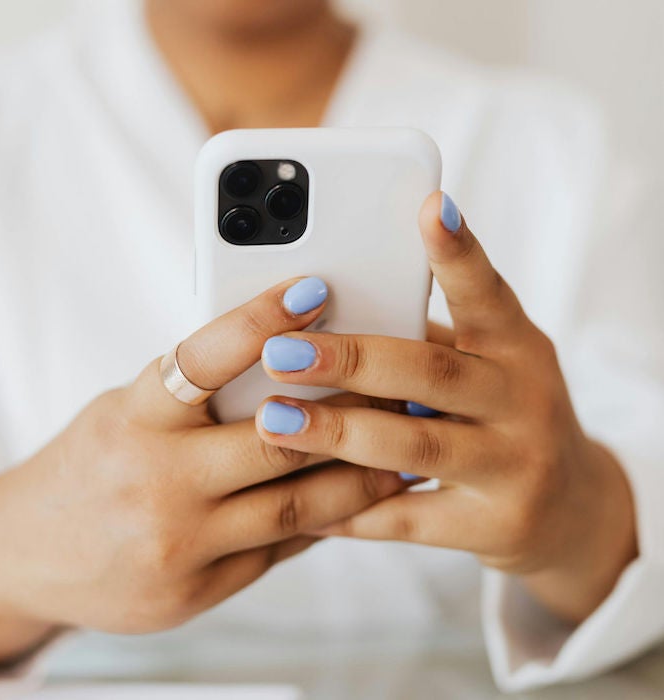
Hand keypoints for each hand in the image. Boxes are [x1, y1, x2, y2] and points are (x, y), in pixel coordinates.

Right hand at [0, 277, 403, 665]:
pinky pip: (280, 549)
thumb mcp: (130, 412)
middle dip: (348, 412)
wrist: (30, 554)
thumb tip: (287, 364)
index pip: (202, 359)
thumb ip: (198, 396)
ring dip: (359, 477)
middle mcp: (156, 480)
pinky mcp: (198, 590)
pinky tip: (359, 500)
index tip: (313, 289)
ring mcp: (179, 543)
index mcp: (134, 418)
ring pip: (295, 507)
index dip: (260, 321)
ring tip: (405, 451)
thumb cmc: (92, 464)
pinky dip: (324, 521)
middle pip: (275, 440)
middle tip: (400, 386)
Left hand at [255, 193, 636, 623]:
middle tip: (279, 351)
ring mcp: (515, 466)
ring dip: (336, 433)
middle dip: (349, 359)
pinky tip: (304, 500)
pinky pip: (408, 519)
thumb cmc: (505, 416)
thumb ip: (425, 345)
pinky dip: (352, 509)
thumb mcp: (488, 367)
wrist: (570, 509)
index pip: (487, 293)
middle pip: (432, 372)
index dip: (459, 252)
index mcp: (519, 347)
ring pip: (415, 444)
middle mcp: (525, 401)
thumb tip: (327, 319)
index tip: (429, 206)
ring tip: (272, 420)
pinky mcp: (495, 526)